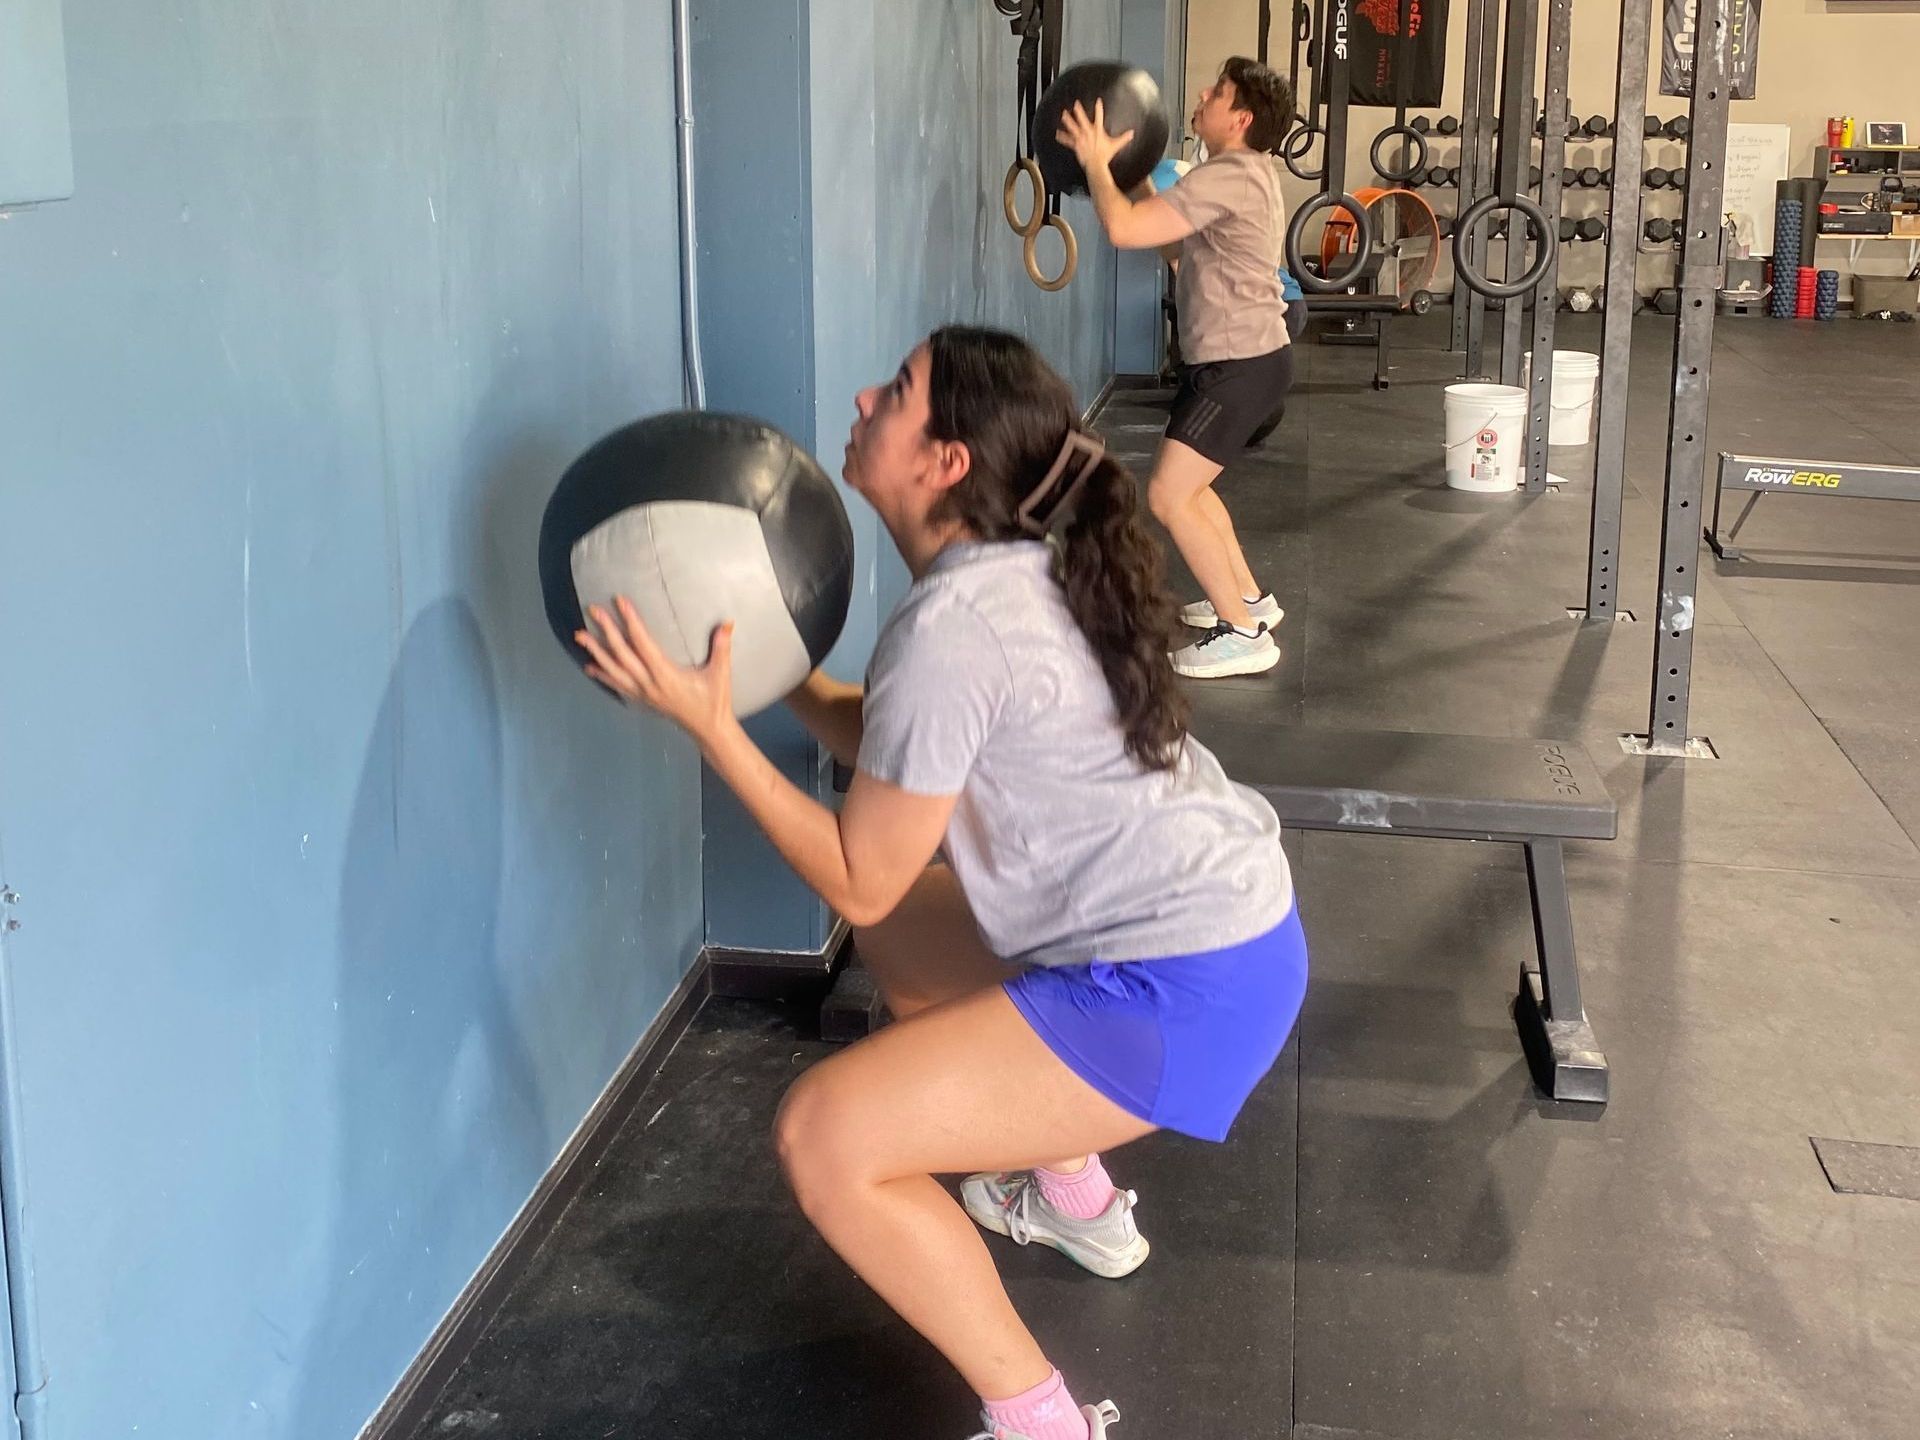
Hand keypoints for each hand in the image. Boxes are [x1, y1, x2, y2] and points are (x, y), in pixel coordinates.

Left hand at [575, 598, 735, 744]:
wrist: (708, 729)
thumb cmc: (715, 700)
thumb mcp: (721, 673)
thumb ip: (722, 647)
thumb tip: (727, 622)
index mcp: (665, 674)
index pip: (642, 642)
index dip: (630, 620)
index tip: (620, 601)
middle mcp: (648, 683)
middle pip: (622, 653)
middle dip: (606, 631)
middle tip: (593, 611)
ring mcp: (642, 693)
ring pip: (613, 669)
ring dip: (596, 652)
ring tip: (580, 636)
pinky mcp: (641, 700)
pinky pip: (617, 685)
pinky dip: (602, 674)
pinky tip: (589, 666)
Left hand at [1055, 99, 1133, 177]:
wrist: (1096, 164)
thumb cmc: (1105, 155)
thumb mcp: (1115, 145)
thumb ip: (1124, 138)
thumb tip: (1132, 133)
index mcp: (1098, 130)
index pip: (1099, 116)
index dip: (1099, 108)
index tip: (1098, 101)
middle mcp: (1088, 132)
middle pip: (1082, 119)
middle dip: (1079, 111)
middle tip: (1076, 104)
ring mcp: (1081, 138)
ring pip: (1073, 127)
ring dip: (1068, 120)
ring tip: (1064, 114)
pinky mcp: (1076, 145)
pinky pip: (1068, 140)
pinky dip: (1062, 137)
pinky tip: (1057, 133)